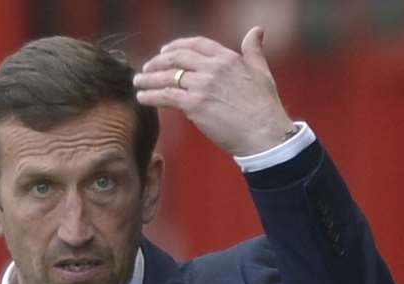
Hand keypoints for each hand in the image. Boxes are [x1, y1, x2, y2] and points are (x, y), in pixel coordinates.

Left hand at [133, 27, 296, 156]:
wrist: (264, 133)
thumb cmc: (265, 108)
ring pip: (168, 77)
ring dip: (149, 78)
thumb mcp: (262, 72)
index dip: (177, 46)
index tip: (164, 51)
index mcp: (228, 58)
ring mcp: (202, 85)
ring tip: (138, 82)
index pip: (196, 44)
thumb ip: (254, 50)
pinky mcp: (194, 105)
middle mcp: (213, 68)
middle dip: (158, 62)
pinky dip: (150, 95)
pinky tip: (142, 97)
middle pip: (177, 58)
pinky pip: (166, 96)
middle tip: (146, 68)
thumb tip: (256, 31)